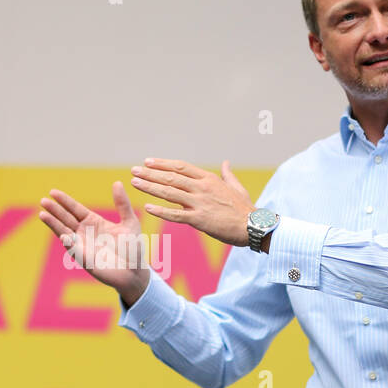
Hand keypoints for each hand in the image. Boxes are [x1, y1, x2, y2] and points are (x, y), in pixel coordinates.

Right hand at [38, 182, 148, 304]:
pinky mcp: (85, 260)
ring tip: (42, 214)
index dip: (64, 201)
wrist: (135, 270)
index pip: (75, 209)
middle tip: (43, 200)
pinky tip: (63, 235)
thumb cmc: (132, 246)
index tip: (53, 192)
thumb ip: (122, 204)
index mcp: (93, 222)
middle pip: (66, 219)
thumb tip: (117, 182)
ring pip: (65, 232)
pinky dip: (69, 242)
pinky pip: (74, 250)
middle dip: (55, 210)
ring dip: (54, 224)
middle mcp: (84, 233)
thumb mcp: (129, 222)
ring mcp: (83, 246)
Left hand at [130, 158, 253, 245]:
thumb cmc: (245, 208)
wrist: (253, 226)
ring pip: (169, 192)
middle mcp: (202, 188)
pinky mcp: (199, 219)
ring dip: (150, 186)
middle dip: (150, 173)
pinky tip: (147, 207)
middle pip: (171, 177)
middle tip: (134, 170)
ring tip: (135, 182)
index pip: (181, 167)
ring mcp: (199, 203)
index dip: (163, 164)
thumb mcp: (236, 187)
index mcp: (209, 179)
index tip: (148, 162)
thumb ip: (227, 174)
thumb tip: (226, 163)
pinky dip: (160, 211)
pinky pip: (175, 215)